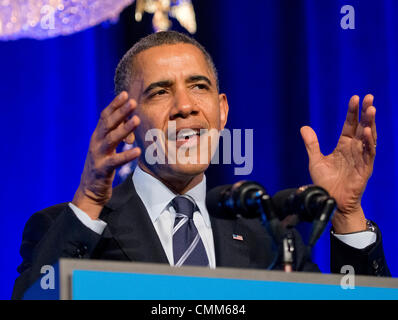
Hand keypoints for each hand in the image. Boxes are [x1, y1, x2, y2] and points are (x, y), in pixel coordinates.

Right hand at [72, 92, 140, 219]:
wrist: (90, 191)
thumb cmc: (102, 166)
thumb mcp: (107, 148)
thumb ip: (114, 134)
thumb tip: (128, 119)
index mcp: (97, 136)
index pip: (105, 116)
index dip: (115, 105)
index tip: (126, 93)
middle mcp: (96, 143)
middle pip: (108, 124)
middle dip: (120, 112)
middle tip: (133, 102)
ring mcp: (97, 155)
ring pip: (111, 139)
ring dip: (124, 129)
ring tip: (137, 120)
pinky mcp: (102, 169)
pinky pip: (115, 161)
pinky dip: (126, 155)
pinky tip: (137, 151)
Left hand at [300, 94, 376, 232]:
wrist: (330, 200)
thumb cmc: (324, 182)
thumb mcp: (315, 160)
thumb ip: (311, 144)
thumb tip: (304, 127)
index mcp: (343, 146)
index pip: (350, 125)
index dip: (352, 113)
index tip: (354, 98)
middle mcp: (354, 149)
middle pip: (362, 127)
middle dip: (366, 113)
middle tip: (368, 97)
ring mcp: (361, 158)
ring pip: (368, 138)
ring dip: (370, 124)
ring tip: (371, 109)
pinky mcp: (364, 168)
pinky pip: (368, 153)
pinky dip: (368, 142)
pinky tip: (366, 132)